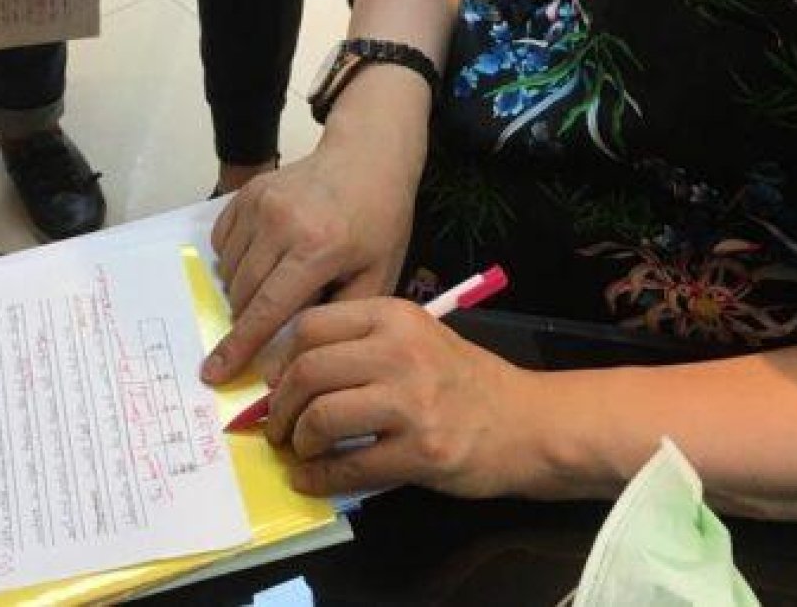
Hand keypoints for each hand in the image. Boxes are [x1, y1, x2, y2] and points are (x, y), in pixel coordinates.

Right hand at [204, 137, 419, 382]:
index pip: (267, 309)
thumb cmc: (379, 222)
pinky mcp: (248, 191)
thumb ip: (337, 318)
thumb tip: (295, 357)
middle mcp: (282, 222)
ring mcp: (260, 202)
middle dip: (247, 322)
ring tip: (276, 285)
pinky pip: (221, 242)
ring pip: (228, 271)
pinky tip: (264, 259)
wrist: (367, 158)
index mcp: (318, 248)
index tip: (214, 373)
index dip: (239, 346)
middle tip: (270, 326)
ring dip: (242, 292)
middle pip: (242, 294)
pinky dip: (234, 262)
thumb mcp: (378, 275)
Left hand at [264, 298, 538, 500]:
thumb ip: (361, 345)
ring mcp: (411, 402)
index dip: (279, 356)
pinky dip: (318, 478)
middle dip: (280, 404)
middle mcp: (399, 351)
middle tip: (276, 424)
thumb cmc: (463, 379)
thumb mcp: (416, 337)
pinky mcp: (421, 451)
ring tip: (297, 449)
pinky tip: (309, 480)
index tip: (271, 381)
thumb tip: (289, 371)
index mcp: (393, 315)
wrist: (526, 422)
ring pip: (323, 416)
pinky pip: (350, 466)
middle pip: (309, 370)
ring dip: (298, 440)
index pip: (311, 324)